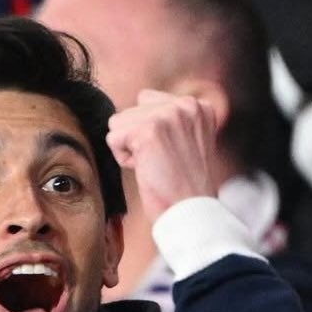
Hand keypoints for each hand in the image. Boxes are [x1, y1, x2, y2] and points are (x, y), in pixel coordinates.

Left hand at [106, 90, 228, 222]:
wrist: (191, 211)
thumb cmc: (184, 186)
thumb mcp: (187, 142)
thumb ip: (168, 121)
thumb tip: (125, 115)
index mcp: (198, 105)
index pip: (147, 100)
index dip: (148, 131)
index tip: (169, 154)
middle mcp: (186, 104)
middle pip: (130, 110)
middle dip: (137, 138)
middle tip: (162, 163)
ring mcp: (168, 115)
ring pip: (118, 122)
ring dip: (129, 148)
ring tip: (154, 165)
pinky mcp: (148, 131)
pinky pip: (113, 138)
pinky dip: (123, 159)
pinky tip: (146, 169)